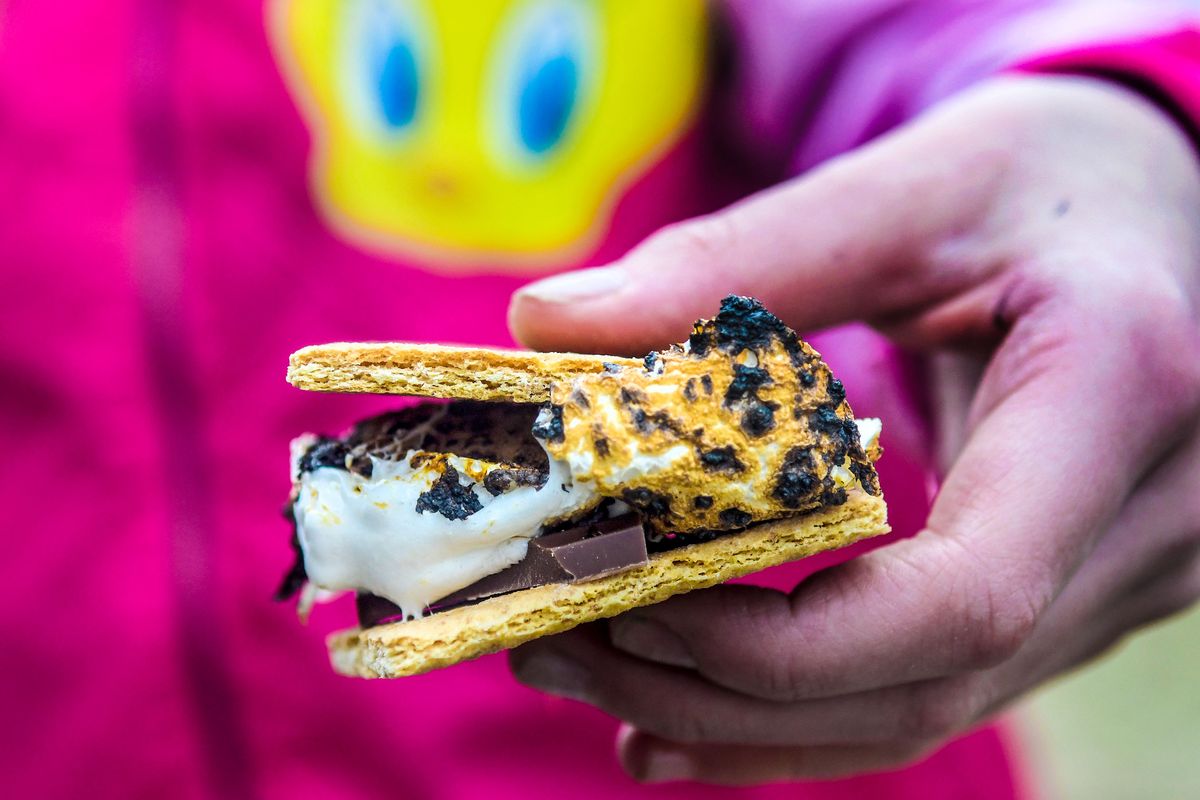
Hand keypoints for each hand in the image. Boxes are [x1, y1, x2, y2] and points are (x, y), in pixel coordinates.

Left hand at [505, 75, 1199, 784]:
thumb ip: (734, 264)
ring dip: (735, 715)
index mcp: (1118, 391)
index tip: (625, 600)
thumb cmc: (1033, 182)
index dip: (784, 641)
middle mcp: (1143, 519)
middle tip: (552, 635)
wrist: (1140, 215)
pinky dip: (793, 717)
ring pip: (918, 712)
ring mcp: (1117, 578)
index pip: (967, 595)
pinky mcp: (1066, 597)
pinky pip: (927, 691)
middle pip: (920, 683)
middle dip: (716, 687)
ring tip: (584, 667)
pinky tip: (675, 716)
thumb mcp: (897, 191)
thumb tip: (547, 326)